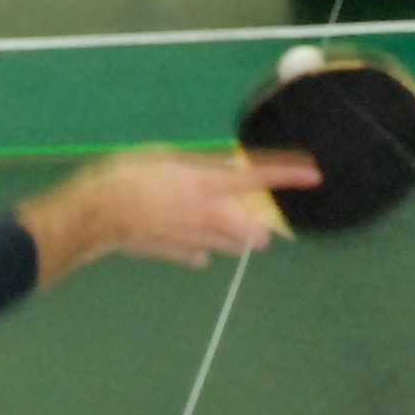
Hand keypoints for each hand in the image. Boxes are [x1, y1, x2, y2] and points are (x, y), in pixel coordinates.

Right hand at [16, 149, 321, 284]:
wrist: (101, 211)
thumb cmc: (131, 174)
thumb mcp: (171, 158)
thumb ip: (203, 167)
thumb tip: (226, 170)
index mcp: (210, 184)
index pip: (260, 178)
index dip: (289, 176)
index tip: (314, 175)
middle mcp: (211, 215)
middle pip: (256, 234)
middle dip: (257, 227)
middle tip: (246, 214)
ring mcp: (197, 239)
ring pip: (234, 248)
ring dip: (232, 237)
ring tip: (213, 221)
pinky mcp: (179, 254)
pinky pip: (201, 255)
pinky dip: (200, 248)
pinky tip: (185, 236)